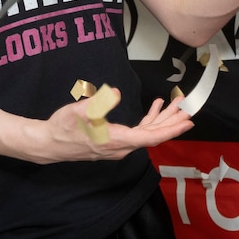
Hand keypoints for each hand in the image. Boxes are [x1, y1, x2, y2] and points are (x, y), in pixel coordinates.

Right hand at [36, 95, 193, 162]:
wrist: (49, 143)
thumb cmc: (63, 127)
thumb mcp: (78, 112)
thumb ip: (97, 103)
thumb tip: (113, 92)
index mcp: (116, 140)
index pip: (150, 137)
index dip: (170, 129)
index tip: (186, 123)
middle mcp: (121, 146)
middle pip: (153, 135)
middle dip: (172, 122)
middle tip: (188, 109)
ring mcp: (118, 145)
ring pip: (147, 133)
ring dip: (163, 119)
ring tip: (177, 105)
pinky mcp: (115, 141)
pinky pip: (138, 132)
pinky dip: (149, 120)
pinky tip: (154, 107)